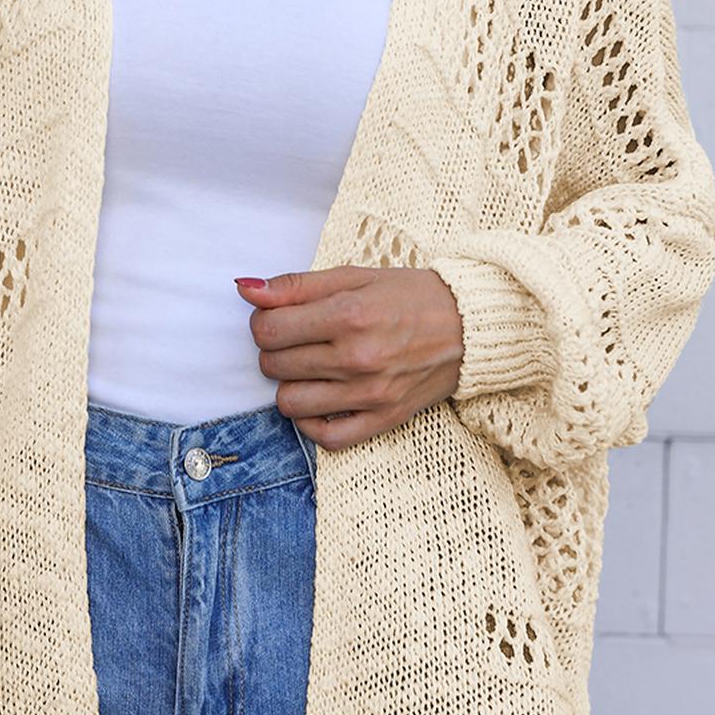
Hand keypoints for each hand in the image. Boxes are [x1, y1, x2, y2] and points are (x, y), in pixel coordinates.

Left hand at [235, 265, 465, 449]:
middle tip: (298, 339)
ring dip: (290, 385)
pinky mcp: (384, 419)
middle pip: (274, 365)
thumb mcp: (353, 277)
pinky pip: (326, 438)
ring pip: (290, 403)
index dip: (263, 322)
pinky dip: (312, 422)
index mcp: (349, 314)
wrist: (470, 325)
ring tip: (310, 368)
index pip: (268, 330)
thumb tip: (243, 288)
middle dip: (275, 350)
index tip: (279, 318)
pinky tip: (320, 399)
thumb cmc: (409, 296)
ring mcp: (370, 394)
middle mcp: (358, 357)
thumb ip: (295, 285)